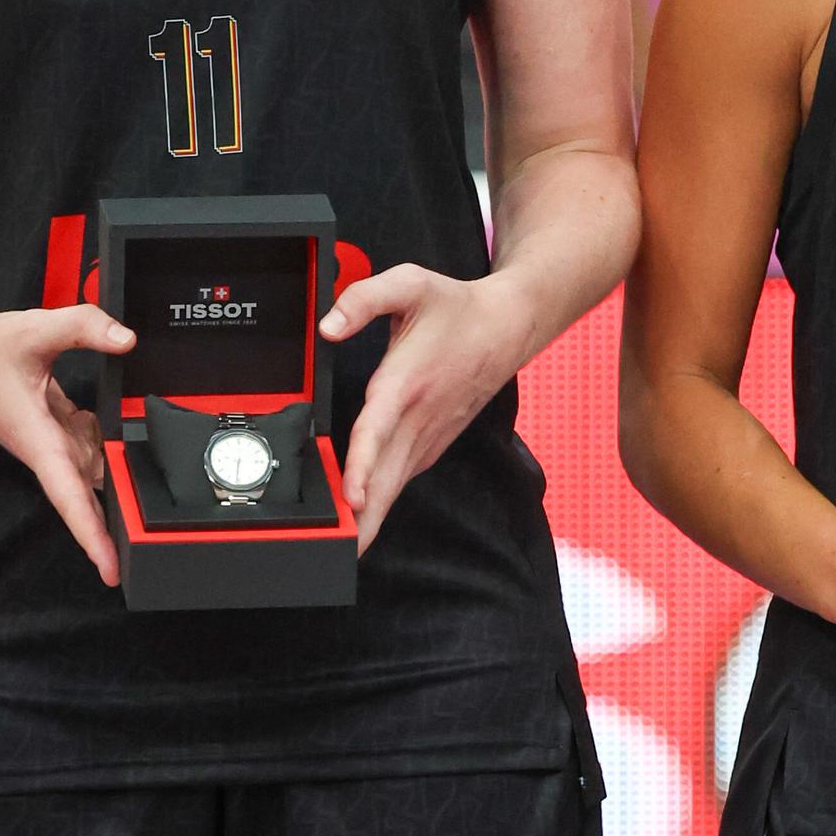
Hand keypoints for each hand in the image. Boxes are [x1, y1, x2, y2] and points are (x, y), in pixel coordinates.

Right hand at [0, 304, 133, 585]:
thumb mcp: (35, 329)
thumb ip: (84, 327)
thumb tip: (127, 340)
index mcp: (36, 440)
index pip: (68, 497)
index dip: (91, 535)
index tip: (110, 570)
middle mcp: (42, 451)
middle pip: (87, 490)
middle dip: (112, 506)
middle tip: (136, 515)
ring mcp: (46, 446)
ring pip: (91, 459)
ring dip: (100, 442)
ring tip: (70, 407)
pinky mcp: (48, 435)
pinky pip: (85, 442)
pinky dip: (93, 427)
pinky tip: (78, 404)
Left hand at [320, 266, 530, 552]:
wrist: (508, 327)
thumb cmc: (458, 309)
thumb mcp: (409, 283)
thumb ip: (363, 299)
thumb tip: (328, 325)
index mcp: (405, 384)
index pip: (378, 432)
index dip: (362, 467)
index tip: (352, 498)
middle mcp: (417, 418)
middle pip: (386, 477)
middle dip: (364, 519)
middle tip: (338, 551)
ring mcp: (428, 435)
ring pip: (395, 485)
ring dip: (373, 519)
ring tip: (347, 550)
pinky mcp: (433, 442)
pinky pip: (403, 478)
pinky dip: (385, 502)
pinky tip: (367, 520)